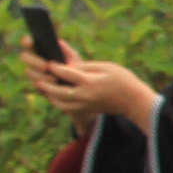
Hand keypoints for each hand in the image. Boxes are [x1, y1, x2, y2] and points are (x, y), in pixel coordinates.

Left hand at [22, 46, 152, 125]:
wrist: (134, 101)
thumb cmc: (122, 79)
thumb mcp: (106, 66)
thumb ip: (85, 66)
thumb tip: (68, 65)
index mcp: (90, 82)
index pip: (66, 73)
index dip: (55, 67)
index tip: (48, 62)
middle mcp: (85, 95)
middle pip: (58, 91)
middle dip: (46, 84)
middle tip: (38, 78)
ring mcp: (85, 105)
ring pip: (59, 103)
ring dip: (50, 95)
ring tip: (44, 87)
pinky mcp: (86, 110)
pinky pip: (66, 108)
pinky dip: (58, 102)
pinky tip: (55, 96)